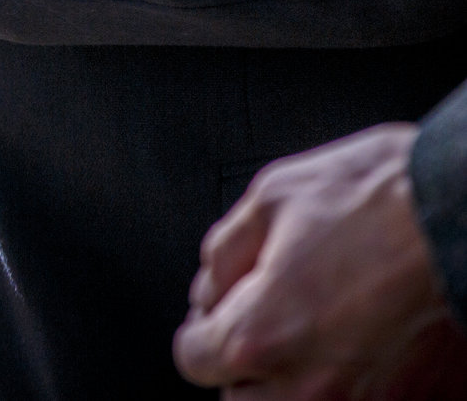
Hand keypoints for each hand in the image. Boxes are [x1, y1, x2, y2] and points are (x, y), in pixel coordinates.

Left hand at [175, 122, 466, 399]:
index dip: (204, 327)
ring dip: (297, 383)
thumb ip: (224, 254)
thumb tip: (208, 290)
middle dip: (247, 364)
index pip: (194, 359)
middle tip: (272, 323)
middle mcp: (311, 387)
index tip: (221, 312)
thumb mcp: (273, 198)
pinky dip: (357, 386)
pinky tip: (367, 348)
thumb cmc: (386, 199)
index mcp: (260, 336)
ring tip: (320, 336)